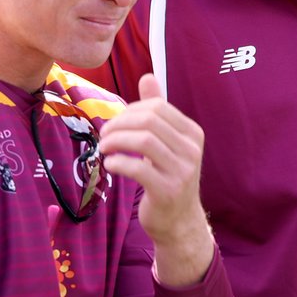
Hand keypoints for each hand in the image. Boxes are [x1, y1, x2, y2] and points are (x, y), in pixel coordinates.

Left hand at [100, 74, 213, 286]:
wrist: (179, 221)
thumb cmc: (168, 177)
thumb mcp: (167, 142)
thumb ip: (158, 110)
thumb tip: (148, 76)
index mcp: (192, 133)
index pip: (158, 107)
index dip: (130, 111)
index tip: (115, 124)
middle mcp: (192, 149)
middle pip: (150, 121)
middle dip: (120, 124)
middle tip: (103, 136)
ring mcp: (182, 170)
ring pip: (144, 141)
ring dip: (116, 142)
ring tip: (103, 149)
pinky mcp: (168, 190)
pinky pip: (138, 168)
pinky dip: (118, 163)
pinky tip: (110, 165)